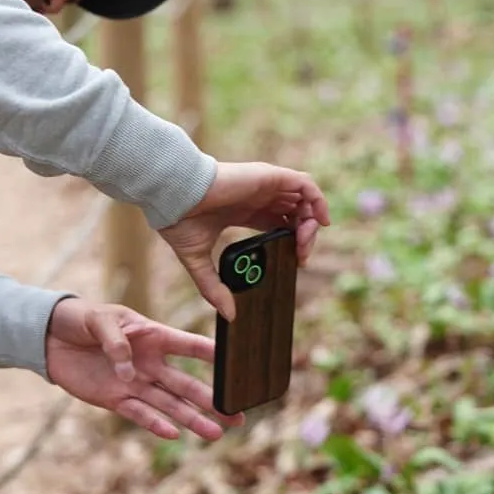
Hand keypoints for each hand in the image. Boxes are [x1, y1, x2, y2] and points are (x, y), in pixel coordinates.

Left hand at [44, 297, 242, 440]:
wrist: (51, 338)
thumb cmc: (81, 320)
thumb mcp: (98, 320)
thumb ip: (115, 341)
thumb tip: (128, 373)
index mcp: (152, 336)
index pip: (188, 345)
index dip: (211, 355)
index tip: (236, 366)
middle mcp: (150, 363)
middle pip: (186, 384)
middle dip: (212, 399)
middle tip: (237, 414)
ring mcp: (135, 383)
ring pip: (170, 404)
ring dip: (192, 418)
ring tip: (216, 433)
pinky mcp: (115, 399)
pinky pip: (139, 414)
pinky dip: (156, 424)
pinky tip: (175, 433)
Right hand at [159, 161, 329, 319]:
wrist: (173, 197)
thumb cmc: (179, 219)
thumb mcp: (197, 259)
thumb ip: (213, 287)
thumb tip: (228, 315)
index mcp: (245, 211)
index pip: (280, 223)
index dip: (292, 241)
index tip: (296, 261)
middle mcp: (258, 197)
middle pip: (295, 214)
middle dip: (304, 236)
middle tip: (301, 256)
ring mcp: (265, 186)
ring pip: (304, 201)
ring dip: (311, 222)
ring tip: (304, 242)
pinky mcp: (269, 177)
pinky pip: (306, 184)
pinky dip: (318, 200)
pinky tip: (319, 221)